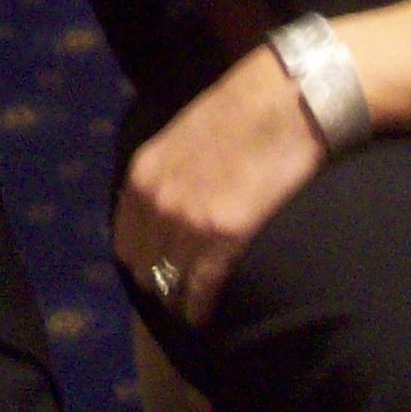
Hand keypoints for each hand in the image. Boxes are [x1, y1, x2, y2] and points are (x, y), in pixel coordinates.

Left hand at [112, 45, 325, 327]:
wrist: (286, 99)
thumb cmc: (240, 112)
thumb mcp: (180, 137)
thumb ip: (163, 176)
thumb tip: (156, 211)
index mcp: (143, 174)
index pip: (125, 243)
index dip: (143, 262)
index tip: (160, 272)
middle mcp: (157, 200)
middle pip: (144, 269)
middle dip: (160, 282)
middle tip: (180, 290)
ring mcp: (189, 220)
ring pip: (169, 284)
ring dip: (179, 300)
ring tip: (193, 307)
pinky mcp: (225, 235)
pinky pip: (201, 288)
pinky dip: (201, 306)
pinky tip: (206, 312)